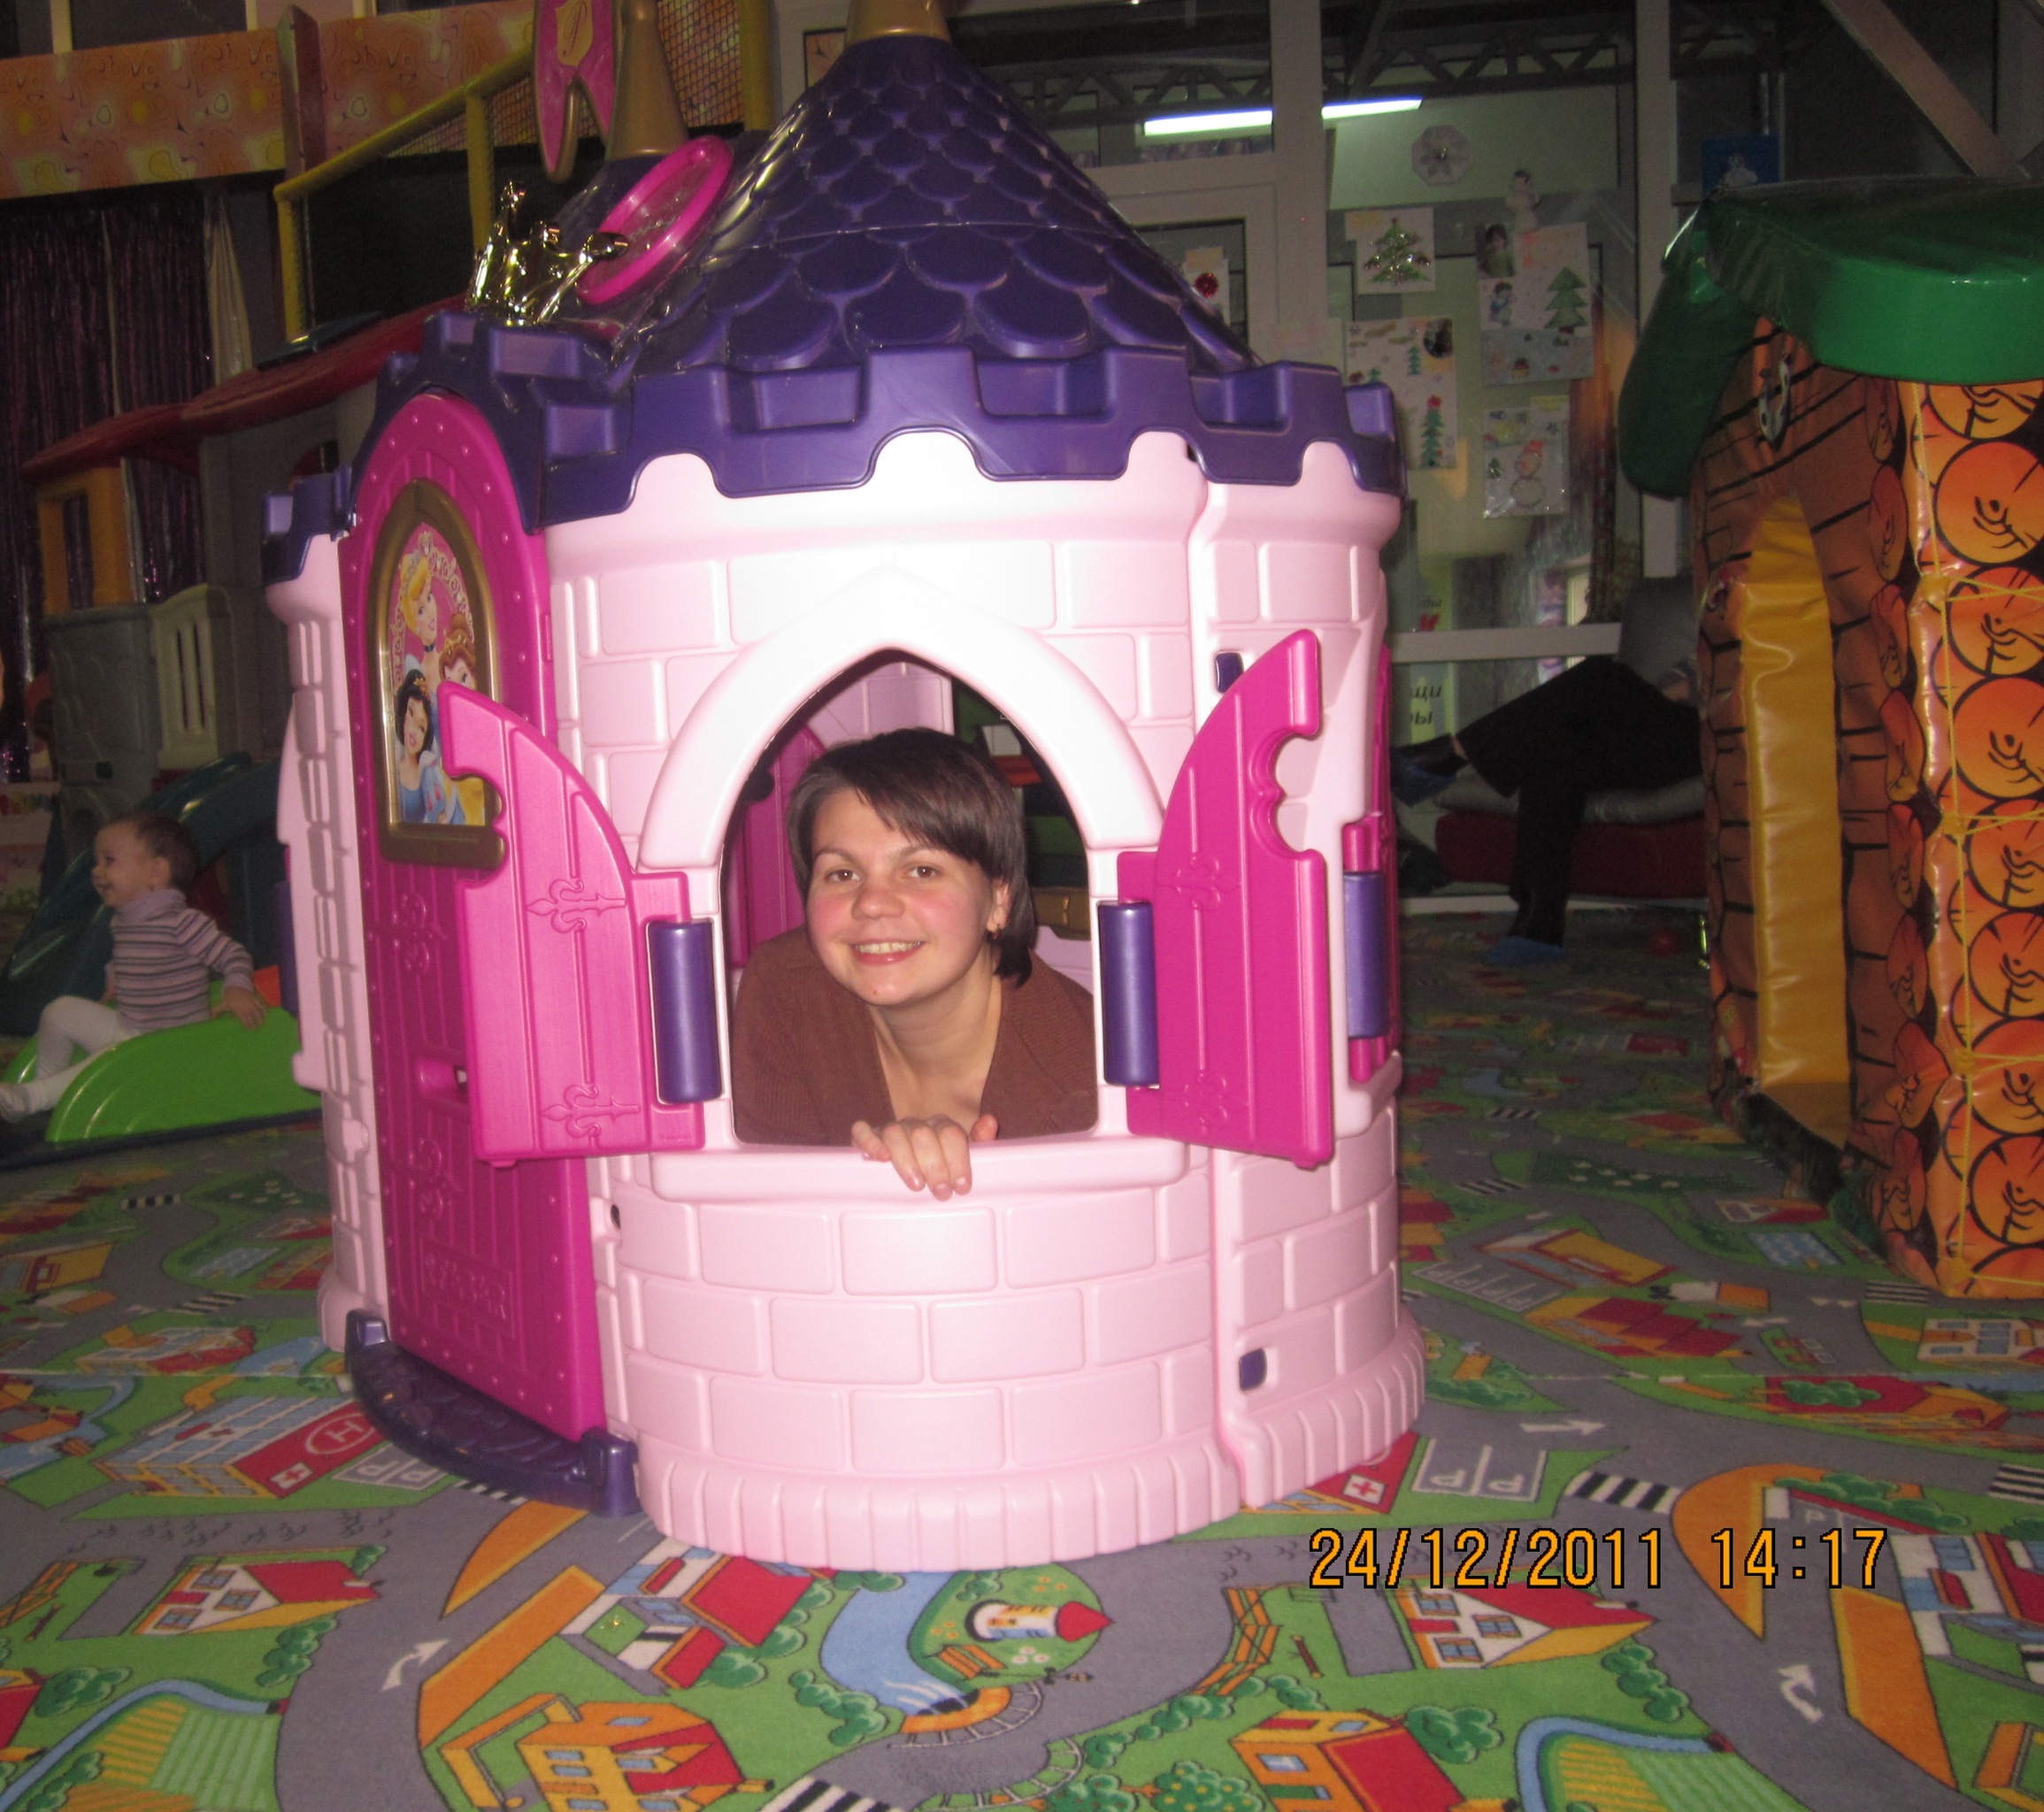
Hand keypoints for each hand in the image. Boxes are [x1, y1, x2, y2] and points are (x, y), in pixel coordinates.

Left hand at [218, 985, 266, 1029]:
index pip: (243, 1018)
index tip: (248, 1029)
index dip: (246, 1024)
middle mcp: (245, 1006)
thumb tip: (211, 1019)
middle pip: (251, 1016)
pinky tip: (267, 1015)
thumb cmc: (228, 997)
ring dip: (260, 1018)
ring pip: (257, 1012)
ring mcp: (251, 1002)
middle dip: (254, 1023)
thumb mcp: (222, 1004)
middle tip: (255, 1029)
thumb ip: (216, 1011)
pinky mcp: (255, 999)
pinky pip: (261, 1005)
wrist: (235, 986)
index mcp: (237, 1008)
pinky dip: (264, 1010)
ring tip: (262, 1024)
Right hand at [851, 1113, 997, 1198]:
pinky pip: (862, 1131)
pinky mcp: (868, 1138)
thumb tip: (990, 1122)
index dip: (958, 1159)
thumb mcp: (963, 1162)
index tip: (961, 1186)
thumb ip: (980, 1144)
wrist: (913, 1174)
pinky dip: (869, 1141)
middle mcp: (917, 1125)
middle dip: (935, 1165)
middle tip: (941, 1192)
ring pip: (894, 1132)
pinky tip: (880, 1158)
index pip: (951, 1133)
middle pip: (924, 1134)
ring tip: (916, 1185)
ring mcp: (892, 1130)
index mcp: (942, 1128)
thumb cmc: (942, 1171)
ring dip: (906, 1159)